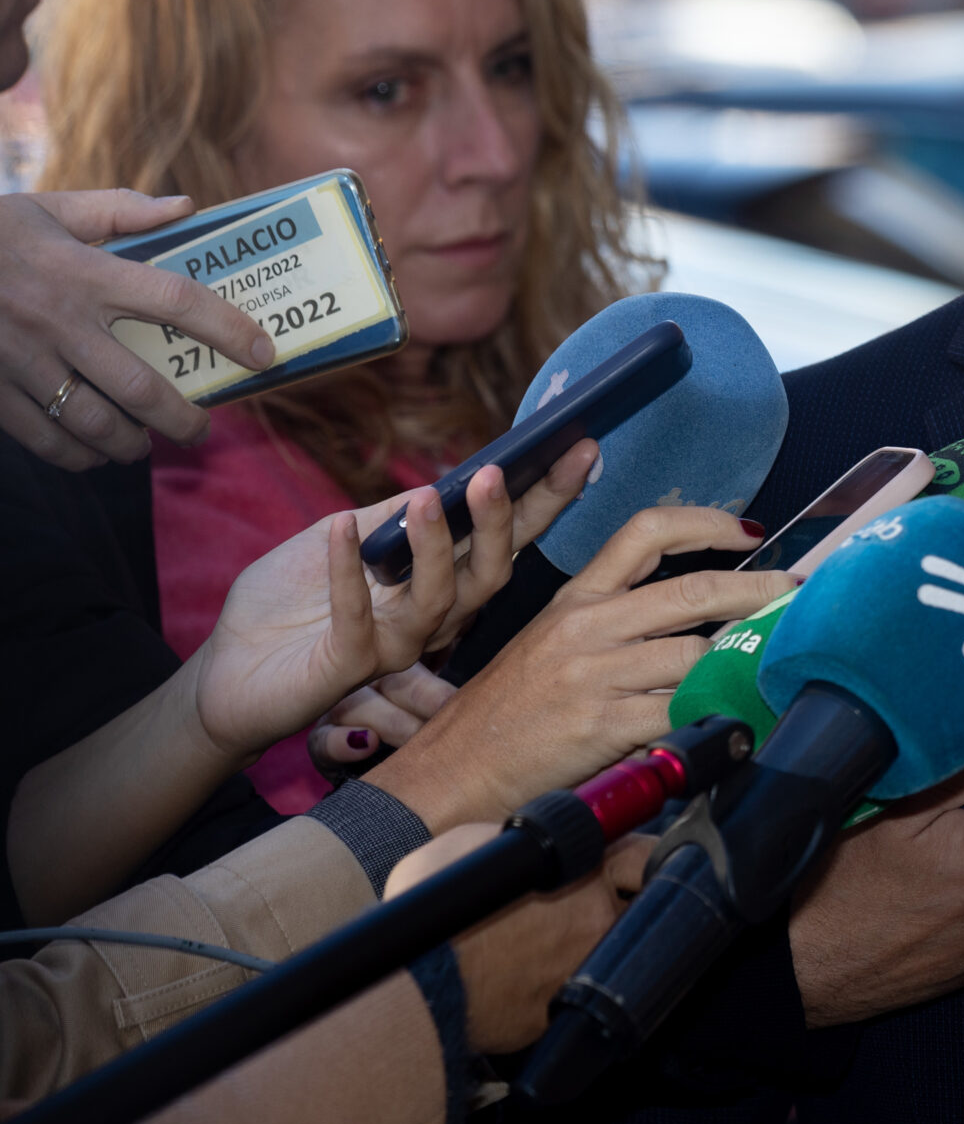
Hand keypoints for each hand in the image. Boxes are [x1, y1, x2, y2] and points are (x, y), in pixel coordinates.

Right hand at [0, 189, 274, 468]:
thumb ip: (118, 210)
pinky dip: (73, 454)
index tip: (264, 353)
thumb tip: (185, 208)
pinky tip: (90, 455)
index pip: (176, 300)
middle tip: (201, 429)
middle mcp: (58, 320)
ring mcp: (20, 359)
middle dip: (182, 418)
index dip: (229, 328)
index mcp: (83, 271)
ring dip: (129, 443)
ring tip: (145, 445)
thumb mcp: (48, 208)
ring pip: (93, 421)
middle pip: (140, 386)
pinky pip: (42, 437)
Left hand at [189, 450, 589, 766]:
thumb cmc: (286, 605)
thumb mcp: (342, 539)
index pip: (505, 539)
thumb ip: (390, 516)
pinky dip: (346, 569)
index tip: (578, 450)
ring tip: (429, 496)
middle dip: (504, 522)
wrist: (225, 673)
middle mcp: (431, 619)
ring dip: (434, 545)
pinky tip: (338, 526)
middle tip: (499, 473)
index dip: (545, 498)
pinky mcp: (348, 667)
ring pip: (439, 599)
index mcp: (440, 582)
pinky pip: (357, 618)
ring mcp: (394, 647)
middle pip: (492, 573)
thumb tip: (445, 482)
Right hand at [369, 504, 789, 830]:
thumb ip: (615, 622)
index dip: (705, 522)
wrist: (453, 770)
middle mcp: (588, 627)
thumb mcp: (551, 643)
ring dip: (743, 663)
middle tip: (796, 596)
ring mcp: (596, 675)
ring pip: (698, 656)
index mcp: (576, 598)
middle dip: (759, 591)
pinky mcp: (605, 726)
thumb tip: (697, 614)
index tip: (750, 533)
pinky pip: (682, 712)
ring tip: (772, 666)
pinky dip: (717, 715)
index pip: (645, 531)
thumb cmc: (509, 712)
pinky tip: (738, 716)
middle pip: (693, 592)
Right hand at [387, 822, 654, 1053]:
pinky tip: (522, 977)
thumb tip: (539, 843)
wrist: (416, 985)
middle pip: (639, 906)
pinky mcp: (562, 1011)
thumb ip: (527, 841)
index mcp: (586, 871)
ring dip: (587, 943)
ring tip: (542, 942)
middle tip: (588, 902)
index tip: (634, 859)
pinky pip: (572, 990)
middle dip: (622, 901)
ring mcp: (586, 969)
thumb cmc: (439, 912)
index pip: (647, 853)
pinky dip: (554, 982)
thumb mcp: (478, 844)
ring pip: (609, 950)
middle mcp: (599, 920)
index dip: (642, 855)